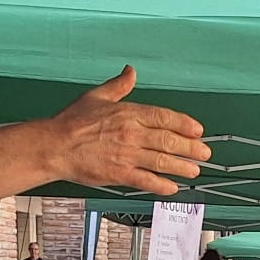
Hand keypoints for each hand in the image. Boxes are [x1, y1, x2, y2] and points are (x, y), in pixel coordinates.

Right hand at [49, 67, 208, 194]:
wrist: (54, 146)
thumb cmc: (72, 122)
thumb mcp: (96, 96)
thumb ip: (119, 85)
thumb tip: (130, 71)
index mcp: (128, 112)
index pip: (164, 117)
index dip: (184, 124)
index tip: (198, 130)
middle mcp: (131, 133)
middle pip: (169, 140)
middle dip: (191, 147)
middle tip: (205, 153)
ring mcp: (126, 154)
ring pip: (162, 161)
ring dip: (181, 166)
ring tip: (194, 170)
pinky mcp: (119, 173)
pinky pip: (146, 180)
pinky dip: (161, 185)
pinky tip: (172, 188)